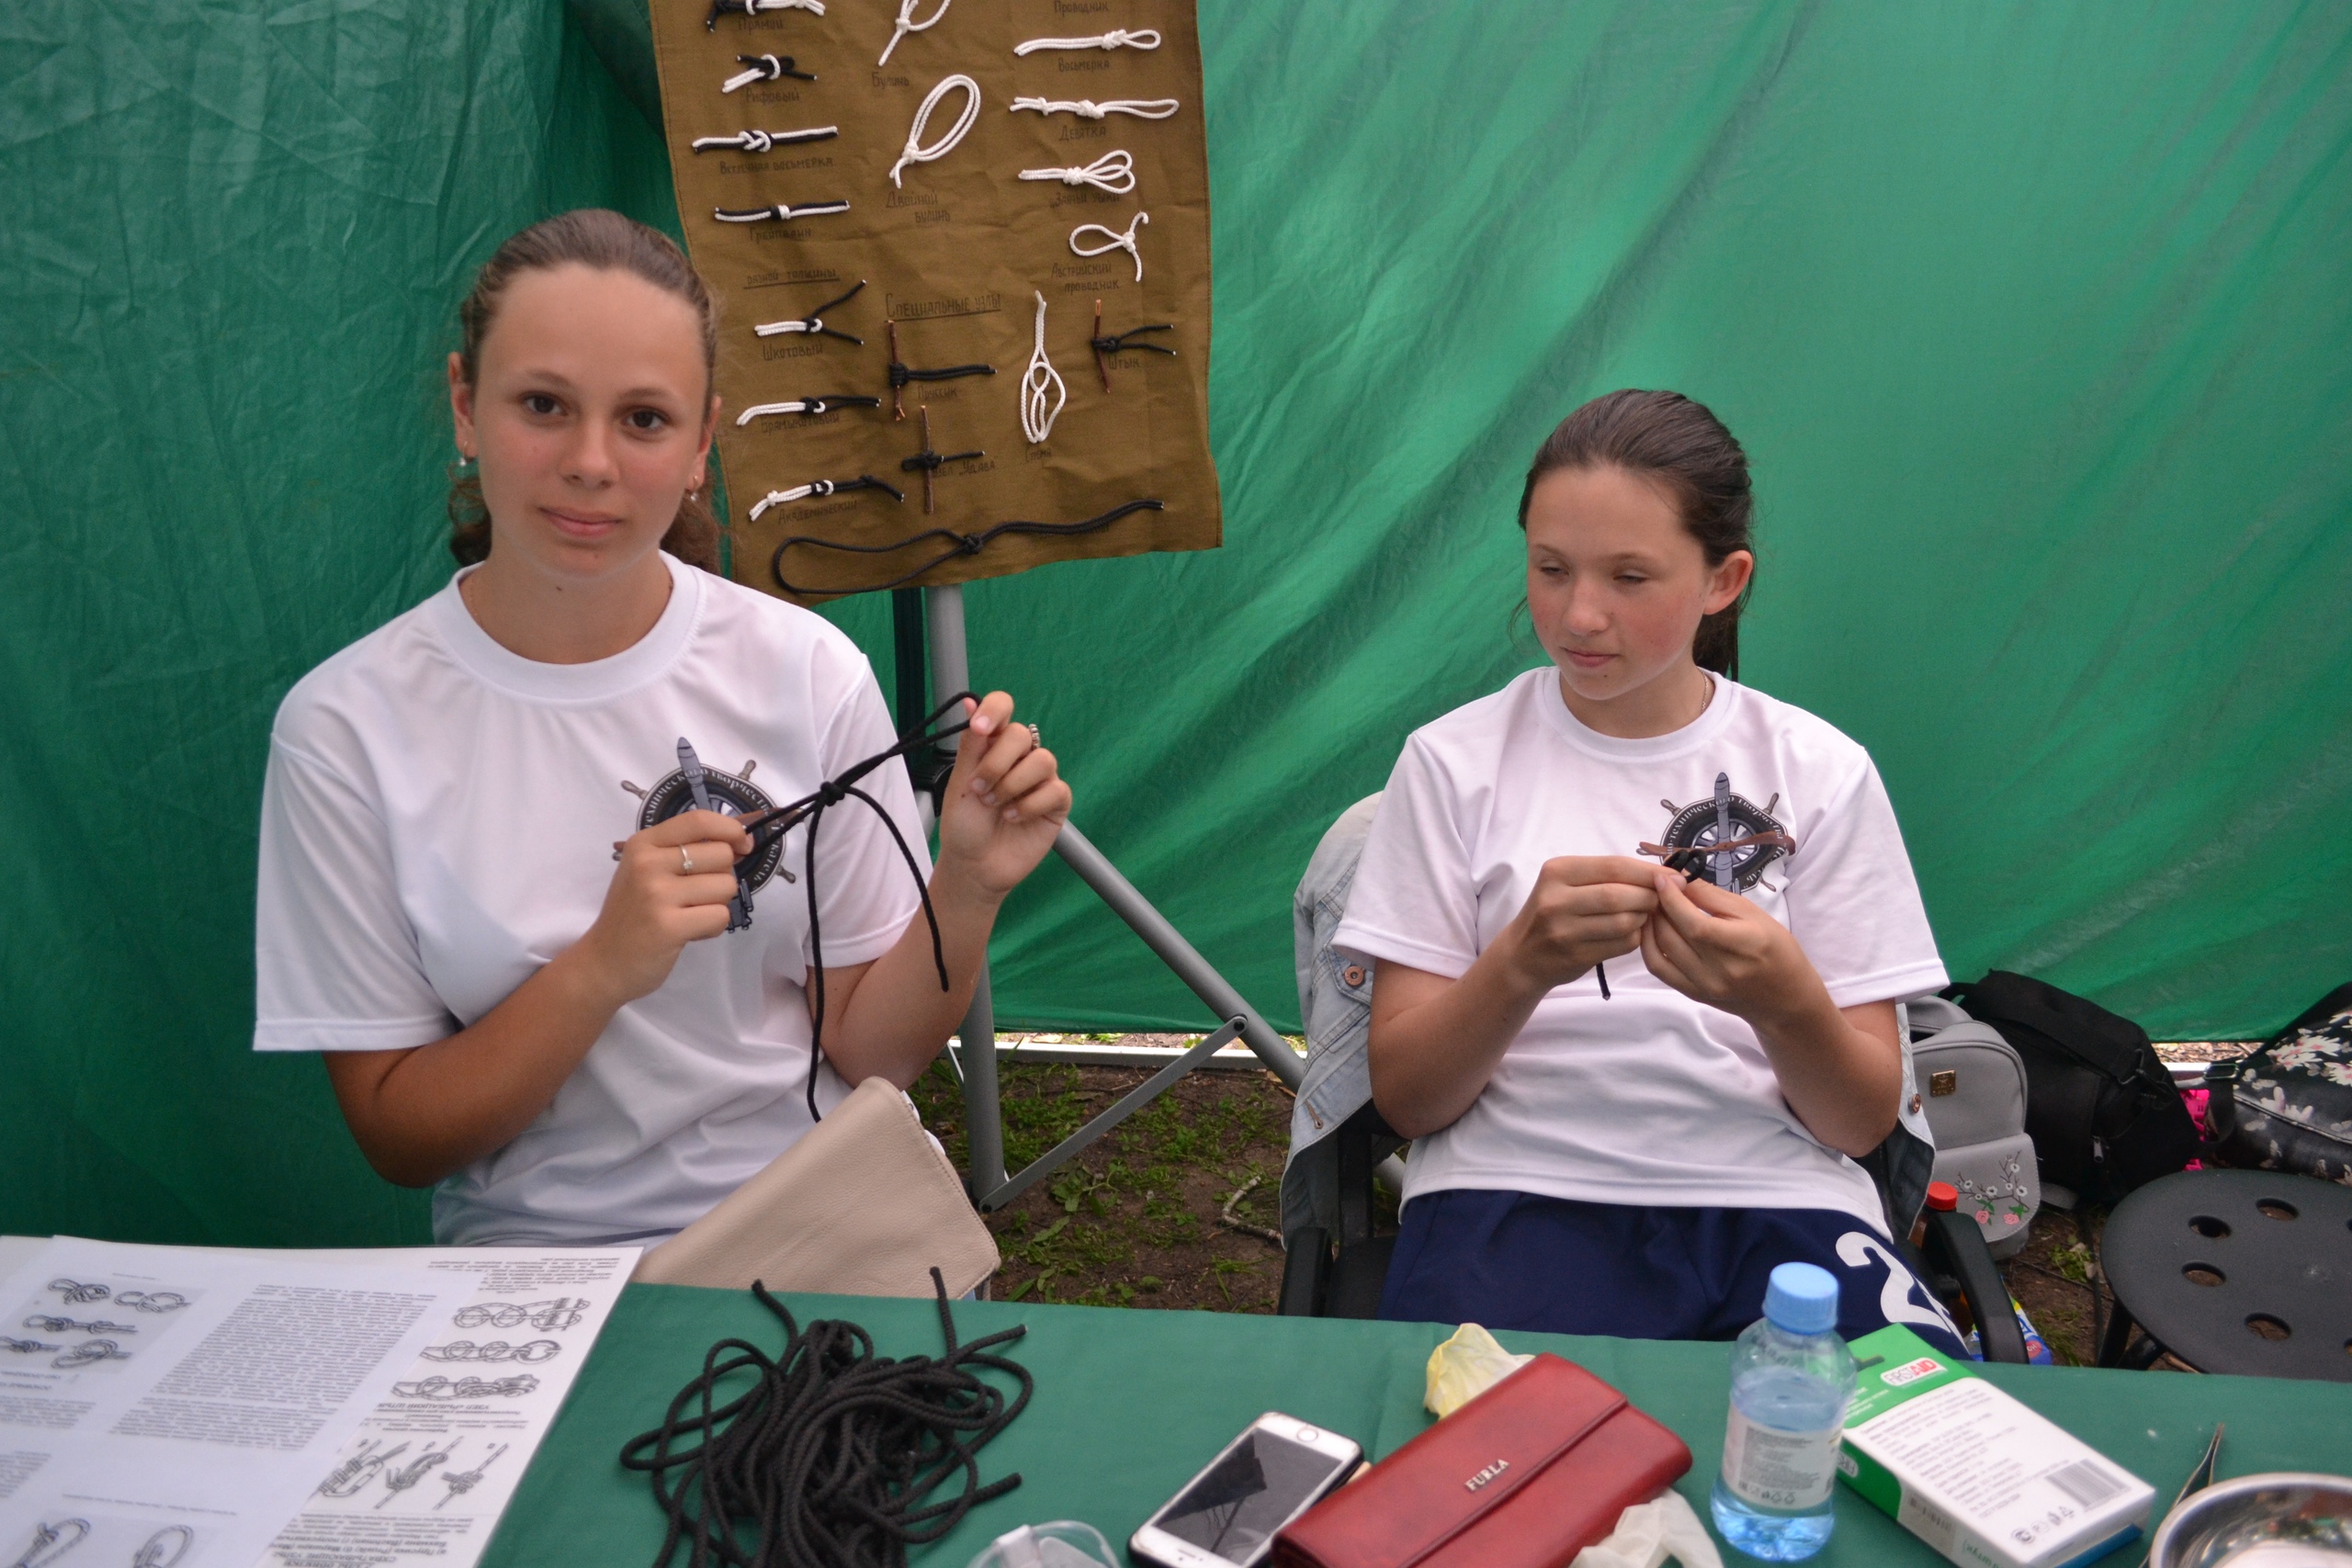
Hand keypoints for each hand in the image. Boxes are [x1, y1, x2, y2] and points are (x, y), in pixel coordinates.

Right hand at [574, 809, 751, 1004]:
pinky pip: (720, 916)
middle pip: (722, 855)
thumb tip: (741, 840)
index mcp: (643, 844)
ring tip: (689, 915)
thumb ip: (688, 850)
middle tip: (696, 896)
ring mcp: (657, 894)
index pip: (699, 820)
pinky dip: (713, 927)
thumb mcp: (649, 870)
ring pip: (726, 886)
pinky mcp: (669, 926)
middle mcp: (648, 863)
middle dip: (722, 876)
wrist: (604, 962)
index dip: (731, 829)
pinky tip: (689, 932)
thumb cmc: (633, 913)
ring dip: (717, 904)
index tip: (742, 845)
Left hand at [934, 692, 1071, 899]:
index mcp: (993, 745)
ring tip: (995, 806)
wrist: (974, 865)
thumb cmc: (965, 824)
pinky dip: (1030, 804)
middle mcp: (1019, 757)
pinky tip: (1013, 818)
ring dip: (1012, 785)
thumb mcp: (959, 782)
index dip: (995, 710)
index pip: (1003, 707)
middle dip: (997, 762)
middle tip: (979, 788)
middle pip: (1022, 734)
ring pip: (1043, 759)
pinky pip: (1055, 789)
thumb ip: (971, 745)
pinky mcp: (1056, 803)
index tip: (981, 729)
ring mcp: (1040, 779)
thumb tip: (970, 703)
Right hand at [1496, 857, 1659, 993]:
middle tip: (1663, 899)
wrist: (1522, 954)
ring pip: (1623, 921)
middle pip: (1619, 895)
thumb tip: (1661, 874)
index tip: (1676, 877)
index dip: (1648, 872)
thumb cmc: (1553, 912)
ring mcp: (1564, 930)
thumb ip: (1606, 876)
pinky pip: (1621, 944)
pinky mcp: (1575, 956)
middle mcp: (1556, 899)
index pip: (1613, 866)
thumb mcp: (1566, 883)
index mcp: (1557, 872)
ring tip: (1645, 914)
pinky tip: (1632, 932)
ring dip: (1643, 918)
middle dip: (1649, 896)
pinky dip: (1635, 937)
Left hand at [1639, 870, 1813, 1022]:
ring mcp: (1704, 986)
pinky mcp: (1693, 994)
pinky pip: (1659, 969)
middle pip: (1673, 935)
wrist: (1785, 996)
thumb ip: (1712, 896)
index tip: (1662, 877)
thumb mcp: (1752, 913)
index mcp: (1742, 946)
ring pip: (1661, 950)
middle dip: (1658, 906)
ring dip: (1651, 923)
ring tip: (1654, 904)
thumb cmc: (1775, 947)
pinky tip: (1651, 928)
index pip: (1694, 923)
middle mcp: (1720, 971)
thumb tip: (1678, 877)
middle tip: (1656, 887)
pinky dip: (1648, 945)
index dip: (1672, 899)